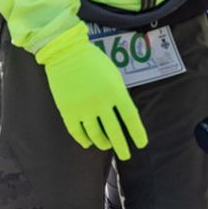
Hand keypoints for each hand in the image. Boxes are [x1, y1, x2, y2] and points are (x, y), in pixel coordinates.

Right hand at [37, 33, 147, 159]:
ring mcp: (83, 108)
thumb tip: (124, 116)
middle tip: (125, 155)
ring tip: (107, 145)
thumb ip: (119, 95)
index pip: (131, 118)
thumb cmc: (93, 62)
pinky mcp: (68, 111)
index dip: (137, 133)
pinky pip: (77, 133)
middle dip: (122, 147)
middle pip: (114, 132)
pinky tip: (89, 143)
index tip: (141, 144)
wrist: (66, 53)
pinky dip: (84, 140)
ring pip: (95, 135)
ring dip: (103, 143)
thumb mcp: (113, 75)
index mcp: (115, 91)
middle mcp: (100, 102)